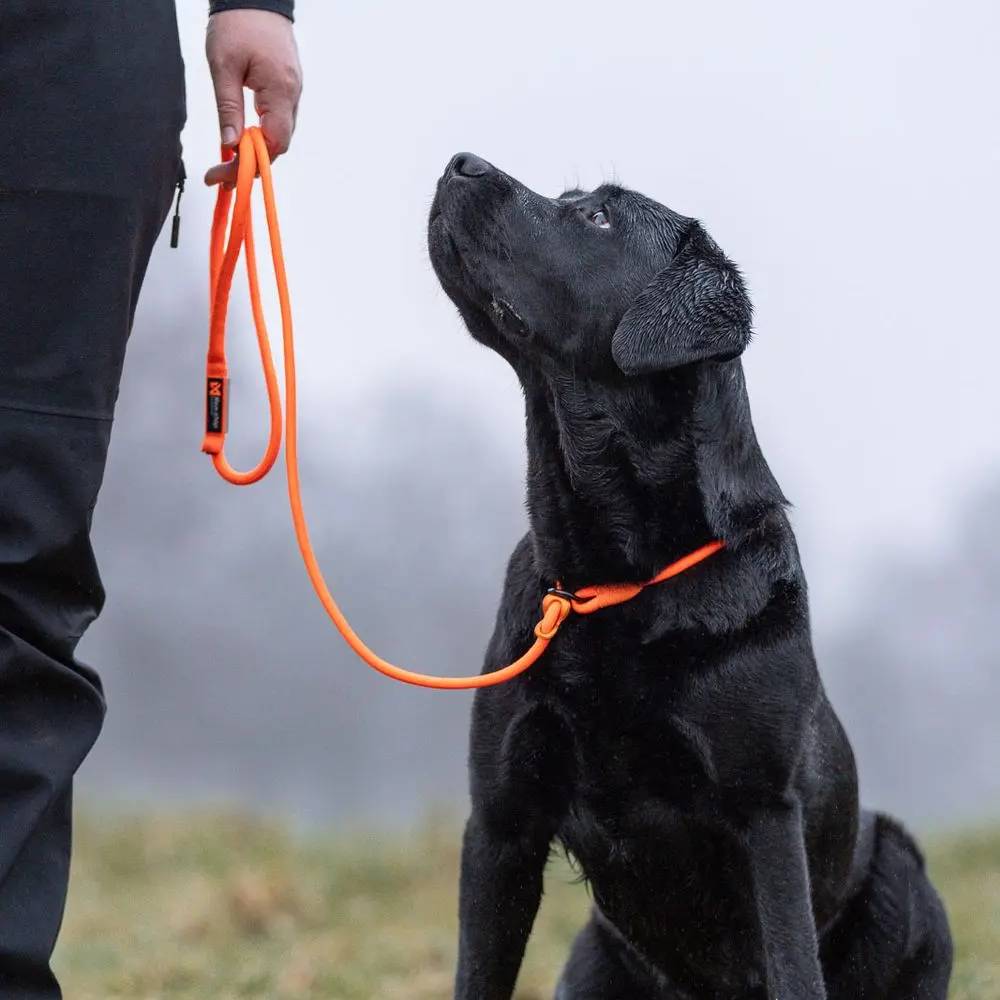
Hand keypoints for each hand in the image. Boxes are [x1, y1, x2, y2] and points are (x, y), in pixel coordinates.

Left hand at [204, 9, 302, 186]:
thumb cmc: (239, 24)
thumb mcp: (223, 66)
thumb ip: (228, 108)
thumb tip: (229, 144)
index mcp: (280, 91)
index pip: (272, 144)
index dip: (249, 164)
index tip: (222, 174)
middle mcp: (293, 96)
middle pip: (278, 145)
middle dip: (251, 164)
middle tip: (221, 174)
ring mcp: (293, 93)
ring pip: (279, 136)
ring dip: (256, 151)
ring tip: (229, 159)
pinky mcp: (288, 89)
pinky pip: (278, 121)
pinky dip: (261, 136)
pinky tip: (243, 138)